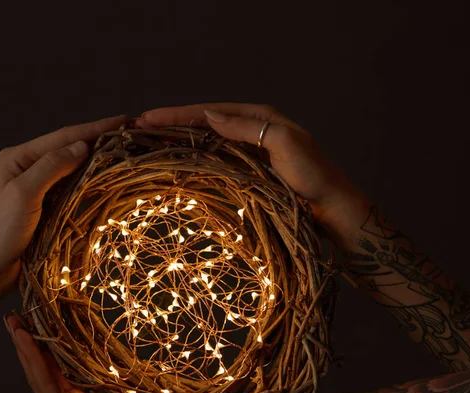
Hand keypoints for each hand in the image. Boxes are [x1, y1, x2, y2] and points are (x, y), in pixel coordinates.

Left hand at [0, 115, 127, 297]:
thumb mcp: (24, 193)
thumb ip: (52, 166)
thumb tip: (82, 146)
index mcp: (19, 158)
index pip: (64, 137)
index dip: (95, 128)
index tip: (124, 120)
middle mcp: (29, 169)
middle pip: (70, 150)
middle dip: (99, 142)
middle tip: (131, 136)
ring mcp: (39, 190)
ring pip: (74, 171)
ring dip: (98, 162)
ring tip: (124, 154)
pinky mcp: (46, 209)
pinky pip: (73, 191)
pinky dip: (90, 185)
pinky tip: (106, 182)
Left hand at [5, 315, 151, 392]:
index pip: (44, 387)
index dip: (32, 359)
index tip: (21, 334)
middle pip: (38, 377)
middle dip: (23, 348)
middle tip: (11, 319)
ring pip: (46, 373)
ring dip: (32, 348)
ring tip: (19, 324)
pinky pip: (63, 372)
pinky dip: (51, 353)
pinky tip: (45, 340)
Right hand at [135, 102, 369, 237]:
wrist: (329, 205)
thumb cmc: (312, 173)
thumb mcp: (283, 142)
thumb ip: (247, 127)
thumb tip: (209, 114)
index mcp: (260, 116)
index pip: (210, 110)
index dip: (179, 113)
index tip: (149, 116)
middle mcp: (251, 129)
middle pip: (204, 121)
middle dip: (173, 123)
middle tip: (140, 125)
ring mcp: (248, 150)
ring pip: (207, 138)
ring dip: (180, 138)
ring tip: (152, 139)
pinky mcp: (248, 169)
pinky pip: (216, 157)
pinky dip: (195, 155)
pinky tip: (180, 157)